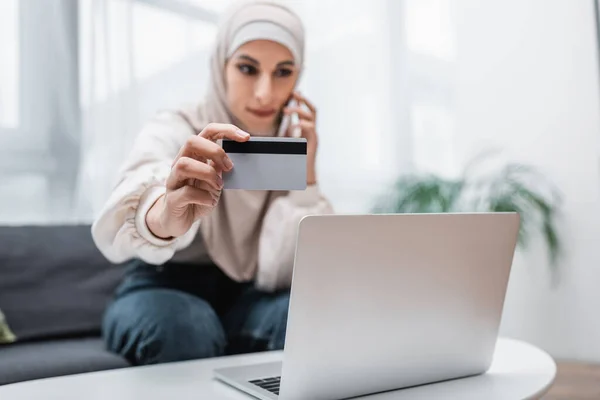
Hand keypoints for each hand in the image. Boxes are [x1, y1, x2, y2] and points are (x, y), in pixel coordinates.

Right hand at [146, 123, 249, 238]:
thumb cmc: (198, 198)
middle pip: (191, 141)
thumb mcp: (215, 182)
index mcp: (194, 155)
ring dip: (208, 174)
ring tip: (219, 186)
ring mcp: (174, 180)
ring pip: (184, 164)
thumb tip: (235, 159)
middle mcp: (181, 163)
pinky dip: (204, 197)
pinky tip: (210, 201)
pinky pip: (186, 193)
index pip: (208, 132)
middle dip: (215, 151)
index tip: (246, 138)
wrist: (179, 221)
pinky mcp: (172, 199)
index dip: (227, 130)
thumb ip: (221, 169)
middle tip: (229, 167)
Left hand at [283, 91, 317, 184]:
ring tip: (286, 110)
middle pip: (312, 110)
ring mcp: (314, 135)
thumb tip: (281, 126)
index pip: (305, 111)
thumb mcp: (288, 142)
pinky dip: (302, 125)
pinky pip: (311, 129)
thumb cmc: (296, 160)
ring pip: (312, 117)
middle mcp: (312, 130)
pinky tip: (294, 125)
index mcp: (306, 129)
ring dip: (299, 111)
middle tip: (294, 93)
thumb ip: (287, 133)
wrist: (304, 174)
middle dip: (303, 100)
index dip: (300, 101)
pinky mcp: (314, 142)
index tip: (293, 93)